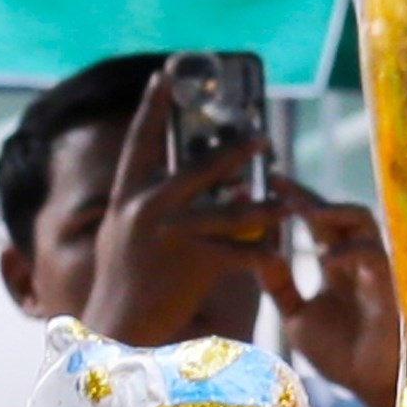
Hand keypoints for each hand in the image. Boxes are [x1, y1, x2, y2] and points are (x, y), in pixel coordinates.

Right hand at [79, 69, 273, 351]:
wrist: (117, 332)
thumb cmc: (123, 284)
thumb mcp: (121, 236)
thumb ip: (144, 203)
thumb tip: (181, 172)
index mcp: (126, 198)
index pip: (139, 142)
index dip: (152, 106)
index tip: (165, 74)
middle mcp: (145, 209)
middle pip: (200, 168)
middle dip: (236, 151)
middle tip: (263, 135)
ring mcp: (170, 233)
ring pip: (231, 209)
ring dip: (265, 204)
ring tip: (289, 199)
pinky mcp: (194, 261)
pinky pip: (241, 248)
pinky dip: (263, 249)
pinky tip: (281, 247)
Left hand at [271, 196, 406, 406]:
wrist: (365, 385)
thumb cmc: (338, 353)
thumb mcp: (297, 316)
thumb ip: (281, 286)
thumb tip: (259, 253)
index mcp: (338, 265)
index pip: (319, 222)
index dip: (297, 200)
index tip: (270, 181)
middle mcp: (358, 261)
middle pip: (342, 213)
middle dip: (312, 198)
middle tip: (280, 188)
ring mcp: (375, 271)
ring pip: (364, 224)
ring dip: (335, 215)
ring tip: (306, 214)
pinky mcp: (388, 287)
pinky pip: (373, 257)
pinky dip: (349, 253)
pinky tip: (326, 260)